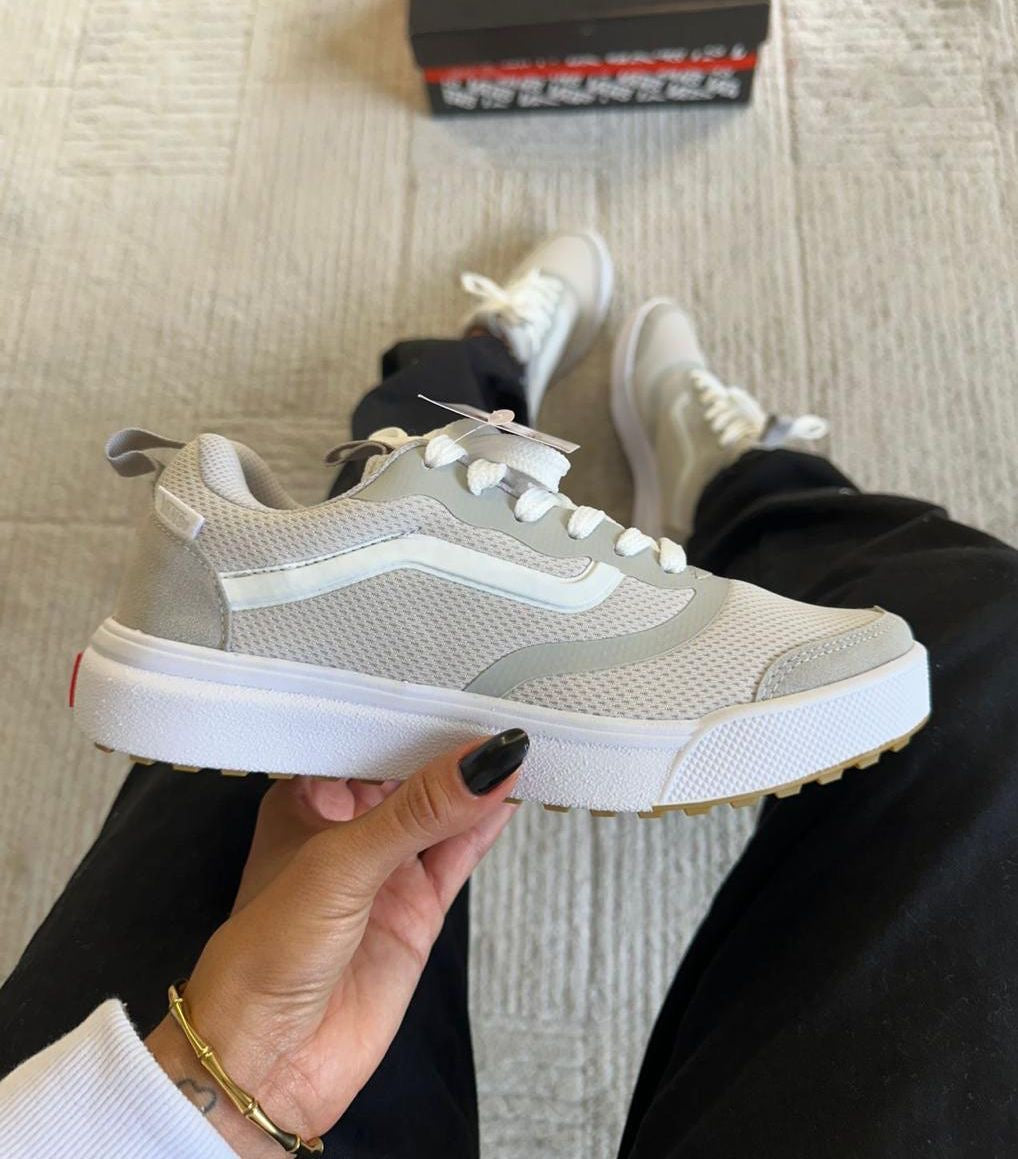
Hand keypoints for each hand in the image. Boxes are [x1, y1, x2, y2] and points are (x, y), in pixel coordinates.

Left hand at [145, 729, 526, 1156]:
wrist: (266, 1063)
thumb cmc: (263, 956)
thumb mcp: (341, 864)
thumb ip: (417, 812)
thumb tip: (482, 763)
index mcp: (307, 800)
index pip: (367, 740)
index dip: (410, 715)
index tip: (456, 687)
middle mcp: (347, 831)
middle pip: (410, 774)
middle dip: (450, 745)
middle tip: (499, 709)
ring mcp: (385, 872)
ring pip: (441, 812)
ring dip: (475, 784)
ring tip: (518, 743)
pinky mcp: (415, 911)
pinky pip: (459, 855)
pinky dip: (486, 827)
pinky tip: (509, 796)